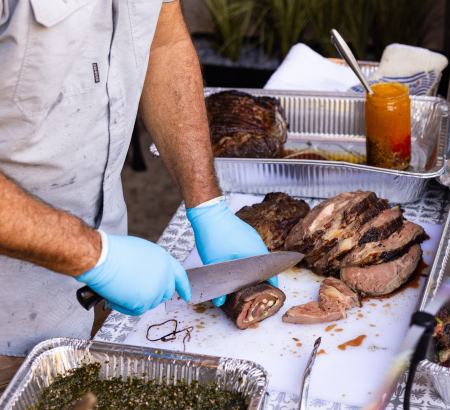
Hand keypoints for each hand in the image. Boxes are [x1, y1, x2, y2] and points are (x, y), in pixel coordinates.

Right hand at [76, 233, 190, 315]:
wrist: (103, 257)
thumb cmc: (115, 251)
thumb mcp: (142, 252)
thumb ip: (152, 264)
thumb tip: (148, 276)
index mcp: (164, 259)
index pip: (180, 276)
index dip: (184, 287)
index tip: (187, 296)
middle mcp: (164, 275)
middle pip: (166, 292)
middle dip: (153, 295)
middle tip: (136, 292)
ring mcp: (156, 289)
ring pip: (150, 303)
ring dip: (135, 300)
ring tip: (120, 289)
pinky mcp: (144, 301)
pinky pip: (136, 311)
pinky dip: (124, 307)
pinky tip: (114, 298)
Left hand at [186, 200, 276, 306]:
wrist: (209, 212)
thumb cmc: (213, 235)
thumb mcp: (214, 262)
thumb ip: (218, 283)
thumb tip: (220, 303)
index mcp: (256, 253)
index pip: (270, 273)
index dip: (270, 286)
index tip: (269, 296)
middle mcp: (258, 244)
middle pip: (264, 267)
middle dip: (259, 280)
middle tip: (253, 291)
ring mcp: (252, 237)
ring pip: (256, 258)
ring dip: (252, 269)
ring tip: (244, 281)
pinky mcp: (245, 233)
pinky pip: (250, 250)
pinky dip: (247, 259)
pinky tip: (237, 265)